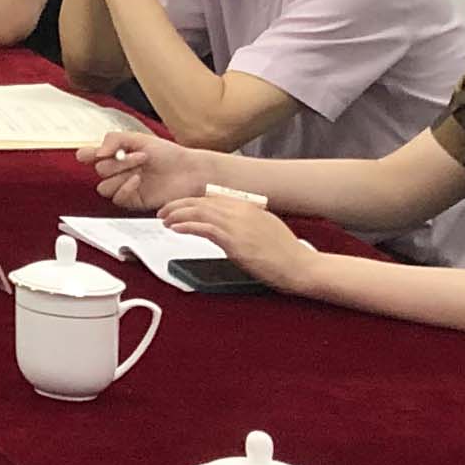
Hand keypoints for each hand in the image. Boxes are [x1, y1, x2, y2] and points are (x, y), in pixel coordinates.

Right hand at [86, 128, 209, 211]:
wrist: (189, 171)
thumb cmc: (168, 153)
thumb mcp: (139, 138)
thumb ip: (114, 139)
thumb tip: (96, 153)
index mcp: (115, 154)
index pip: (88, 155)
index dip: (86, 155)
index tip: (95, 153)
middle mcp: (117, 171)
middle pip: (98, 170)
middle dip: (118, 162)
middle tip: (140, 157)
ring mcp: (124, 186)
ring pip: (103, 186)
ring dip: (121, 175)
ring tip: (140, 169)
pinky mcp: (133, 201)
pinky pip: (117, 198)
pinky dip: (125, 188)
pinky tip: (138, 180)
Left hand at [163, 189, 314, 290]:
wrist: (301, 266)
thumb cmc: (285, 252)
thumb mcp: (264, 226)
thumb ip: (244, 220)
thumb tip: (225, 223)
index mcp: (248, 206)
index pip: (211, 198)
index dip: (190, 201)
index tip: (178, 206)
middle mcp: (241, 211)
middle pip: (200, 202)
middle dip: (178, 205)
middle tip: (163, 211)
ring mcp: (237, 225)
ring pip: (198, 212)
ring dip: (177, 215)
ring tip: (164, 219)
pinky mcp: (234, 242)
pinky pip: (203, 228)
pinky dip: (186, 226)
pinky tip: (176, 228)